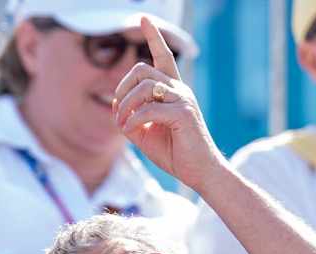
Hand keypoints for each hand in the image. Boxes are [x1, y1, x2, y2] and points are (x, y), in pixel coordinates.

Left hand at [112, 16, 223, 192]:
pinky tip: (131, 131)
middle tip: (118, 111)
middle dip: (122, 88)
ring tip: (123, 124)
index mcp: (172, 90)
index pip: (163, 56)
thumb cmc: (174, 153)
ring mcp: (183, 99)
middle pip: (142, 70)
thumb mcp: (145, 134)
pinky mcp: (183, 113)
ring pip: (144, 86)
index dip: (154, 36)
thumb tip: (116, 107)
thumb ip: (131, 118)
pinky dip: (134, 120)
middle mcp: (179, 89)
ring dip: (126, 106)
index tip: (144, 19)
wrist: (199, 172)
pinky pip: (149, 109)